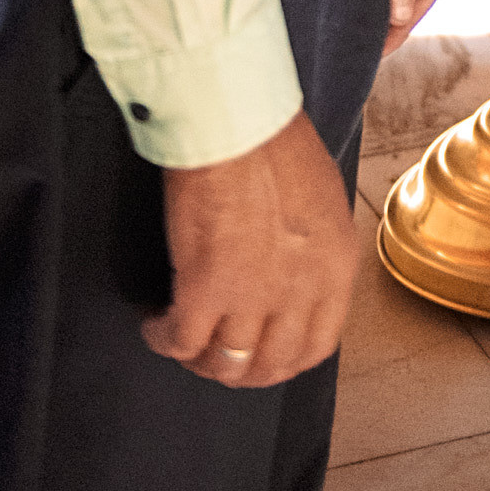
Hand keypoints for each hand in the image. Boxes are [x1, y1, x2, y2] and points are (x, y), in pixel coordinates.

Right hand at [144, 107, 358, 390]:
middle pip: (268, 365)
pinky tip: (155, 323)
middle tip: (216, 354)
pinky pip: (180, 341)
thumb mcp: (322, 202)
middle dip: (241, 369)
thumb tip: (294, 279)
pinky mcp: (203, 289)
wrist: (238, 122)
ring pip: (224, 363)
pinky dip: (163, 340)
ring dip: (200, 359)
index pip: (316, 347)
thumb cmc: (278, 144)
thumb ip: (314, 251)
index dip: (284, 360)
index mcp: (334, 268)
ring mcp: (251, 295)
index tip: (262, 355)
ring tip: (184, 337)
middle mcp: (299, 291)